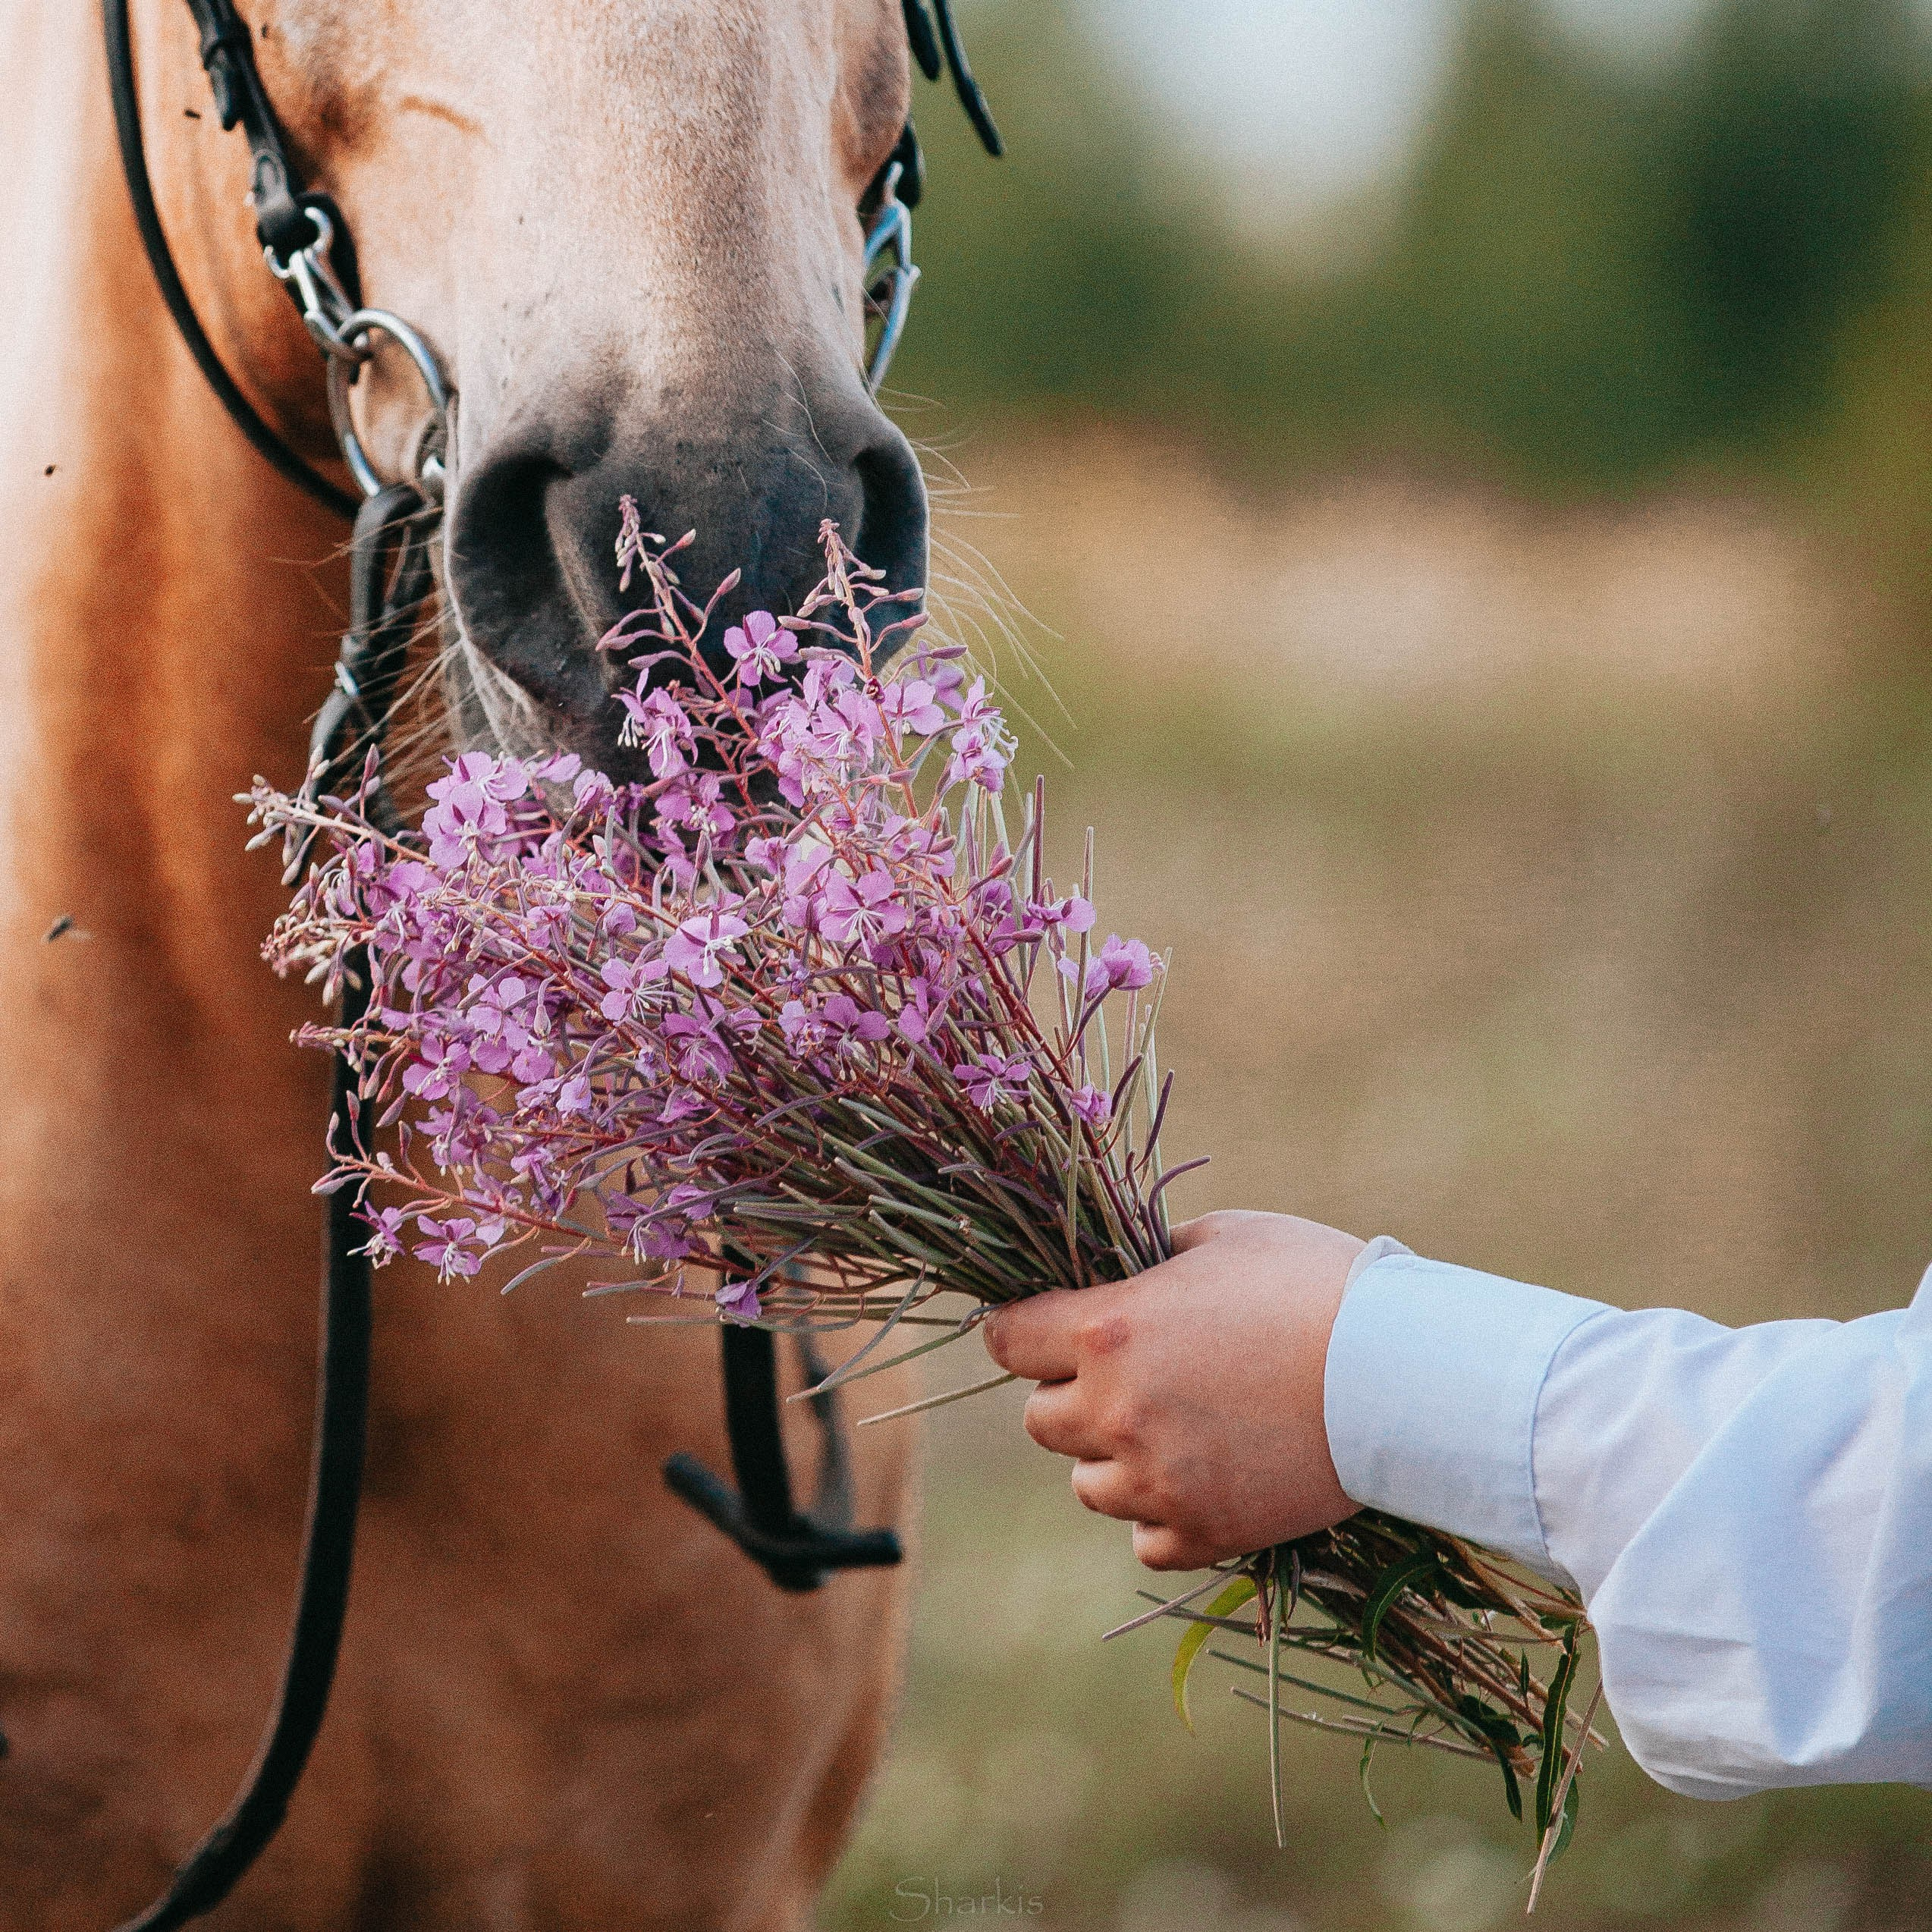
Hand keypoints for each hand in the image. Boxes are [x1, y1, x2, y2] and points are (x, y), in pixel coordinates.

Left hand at [982, 1211, 1363, 1569]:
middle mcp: (1116, 1410)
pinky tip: (1202, 1478)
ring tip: (1173, 1430)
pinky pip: (1145, 1541)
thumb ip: (1154, 1256)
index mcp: (1109, 1329)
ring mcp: (1157, 1480)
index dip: (1023, 1329)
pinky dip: (1162, 1515)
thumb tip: (1125, 1267)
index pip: (1007, 1339)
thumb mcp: (1223, 1237)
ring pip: (1085, 1487)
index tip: (1047, 1328)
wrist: (1405, 1374)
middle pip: (1039, 1419)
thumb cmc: (1315, 1283)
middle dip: (1071, 1395)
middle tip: (1130, 1376)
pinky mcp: (1205, 1532)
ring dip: (1112, 1460)